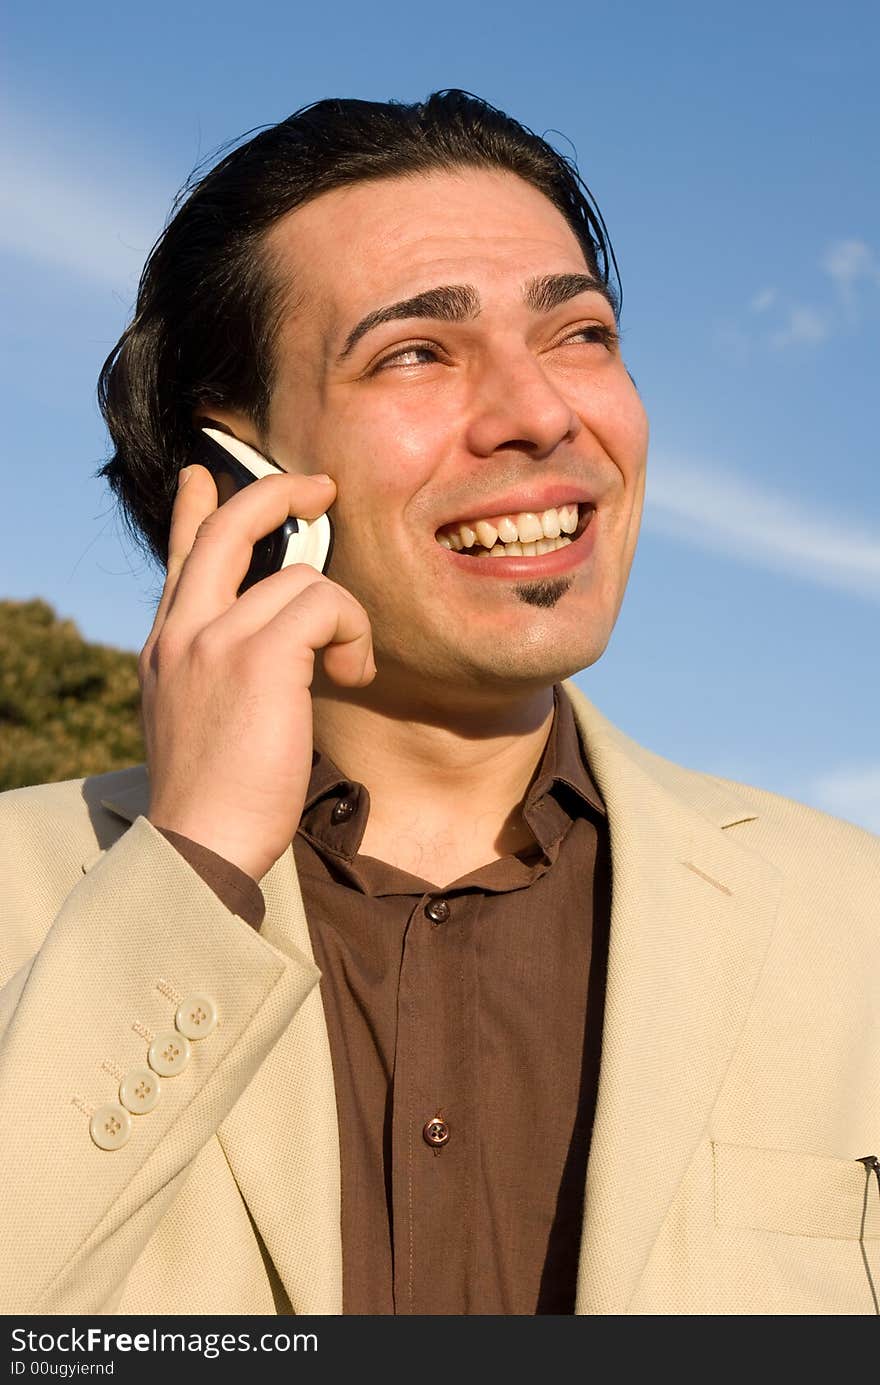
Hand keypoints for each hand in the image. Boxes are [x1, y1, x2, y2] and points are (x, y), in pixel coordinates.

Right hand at [140, 464, 375, 881]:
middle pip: (226, 526)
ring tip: (347, 668)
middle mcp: (182, 631)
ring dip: (344, 618)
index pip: (179, 556)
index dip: (194, 508)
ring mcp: (214, 638)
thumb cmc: (214, 800)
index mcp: (166, 646)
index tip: (204, 477)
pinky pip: (326, 603)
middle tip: (320, 489)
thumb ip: (213, 671)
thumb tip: (259, 647)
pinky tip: (352, 674)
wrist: (200, 845)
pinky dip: (353, 632)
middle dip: (276, 492)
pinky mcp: (259, 655)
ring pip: (301, 576)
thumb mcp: (195, 720)